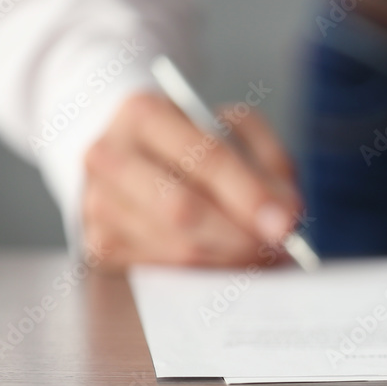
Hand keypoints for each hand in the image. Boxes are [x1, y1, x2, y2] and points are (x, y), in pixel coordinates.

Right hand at [82, 92, 301, 267]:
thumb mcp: (236, 131)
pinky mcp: (100, 245)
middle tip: (278, 247)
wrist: (136, 156)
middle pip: (183, 209)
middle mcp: (109, 157)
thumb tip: (287, 212)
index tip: (286, 222)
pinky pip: (166, 271)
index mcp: (144, 114)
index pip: (205, 157)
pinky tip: (227, 259)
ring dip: (230, 257)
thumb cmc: (194, 143)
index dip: (250, 194)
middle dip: (241, 235)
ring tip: (260, 252)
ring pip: (178, 248)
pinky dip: (208, 271)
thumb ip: (269, 160)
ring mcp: (99, 204)